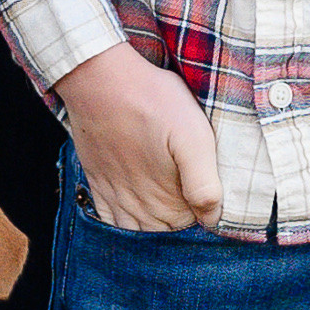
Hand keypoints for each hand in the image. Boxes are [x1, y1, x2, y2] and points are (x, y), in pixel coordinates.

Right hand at [52, 43, 223, 233]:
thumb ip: (204, 182)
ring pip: (136, 228)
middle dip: (177, 218)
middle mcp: (137, 203)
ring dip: (152, 222)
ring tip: (164, 197)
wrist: (101, 80)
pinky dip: (121, 220)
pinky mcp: (97, 179)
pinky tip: (132, 206)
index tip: (205, 188)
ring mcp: (114, 193)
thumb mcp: (193, 136)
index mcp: (163, 196)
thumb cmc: (152, 102)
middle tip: (187, 188)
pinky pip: (107, 217)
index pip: (187, 225)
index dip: (200, 210)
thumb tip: (212, 219)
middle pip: (163, 230)